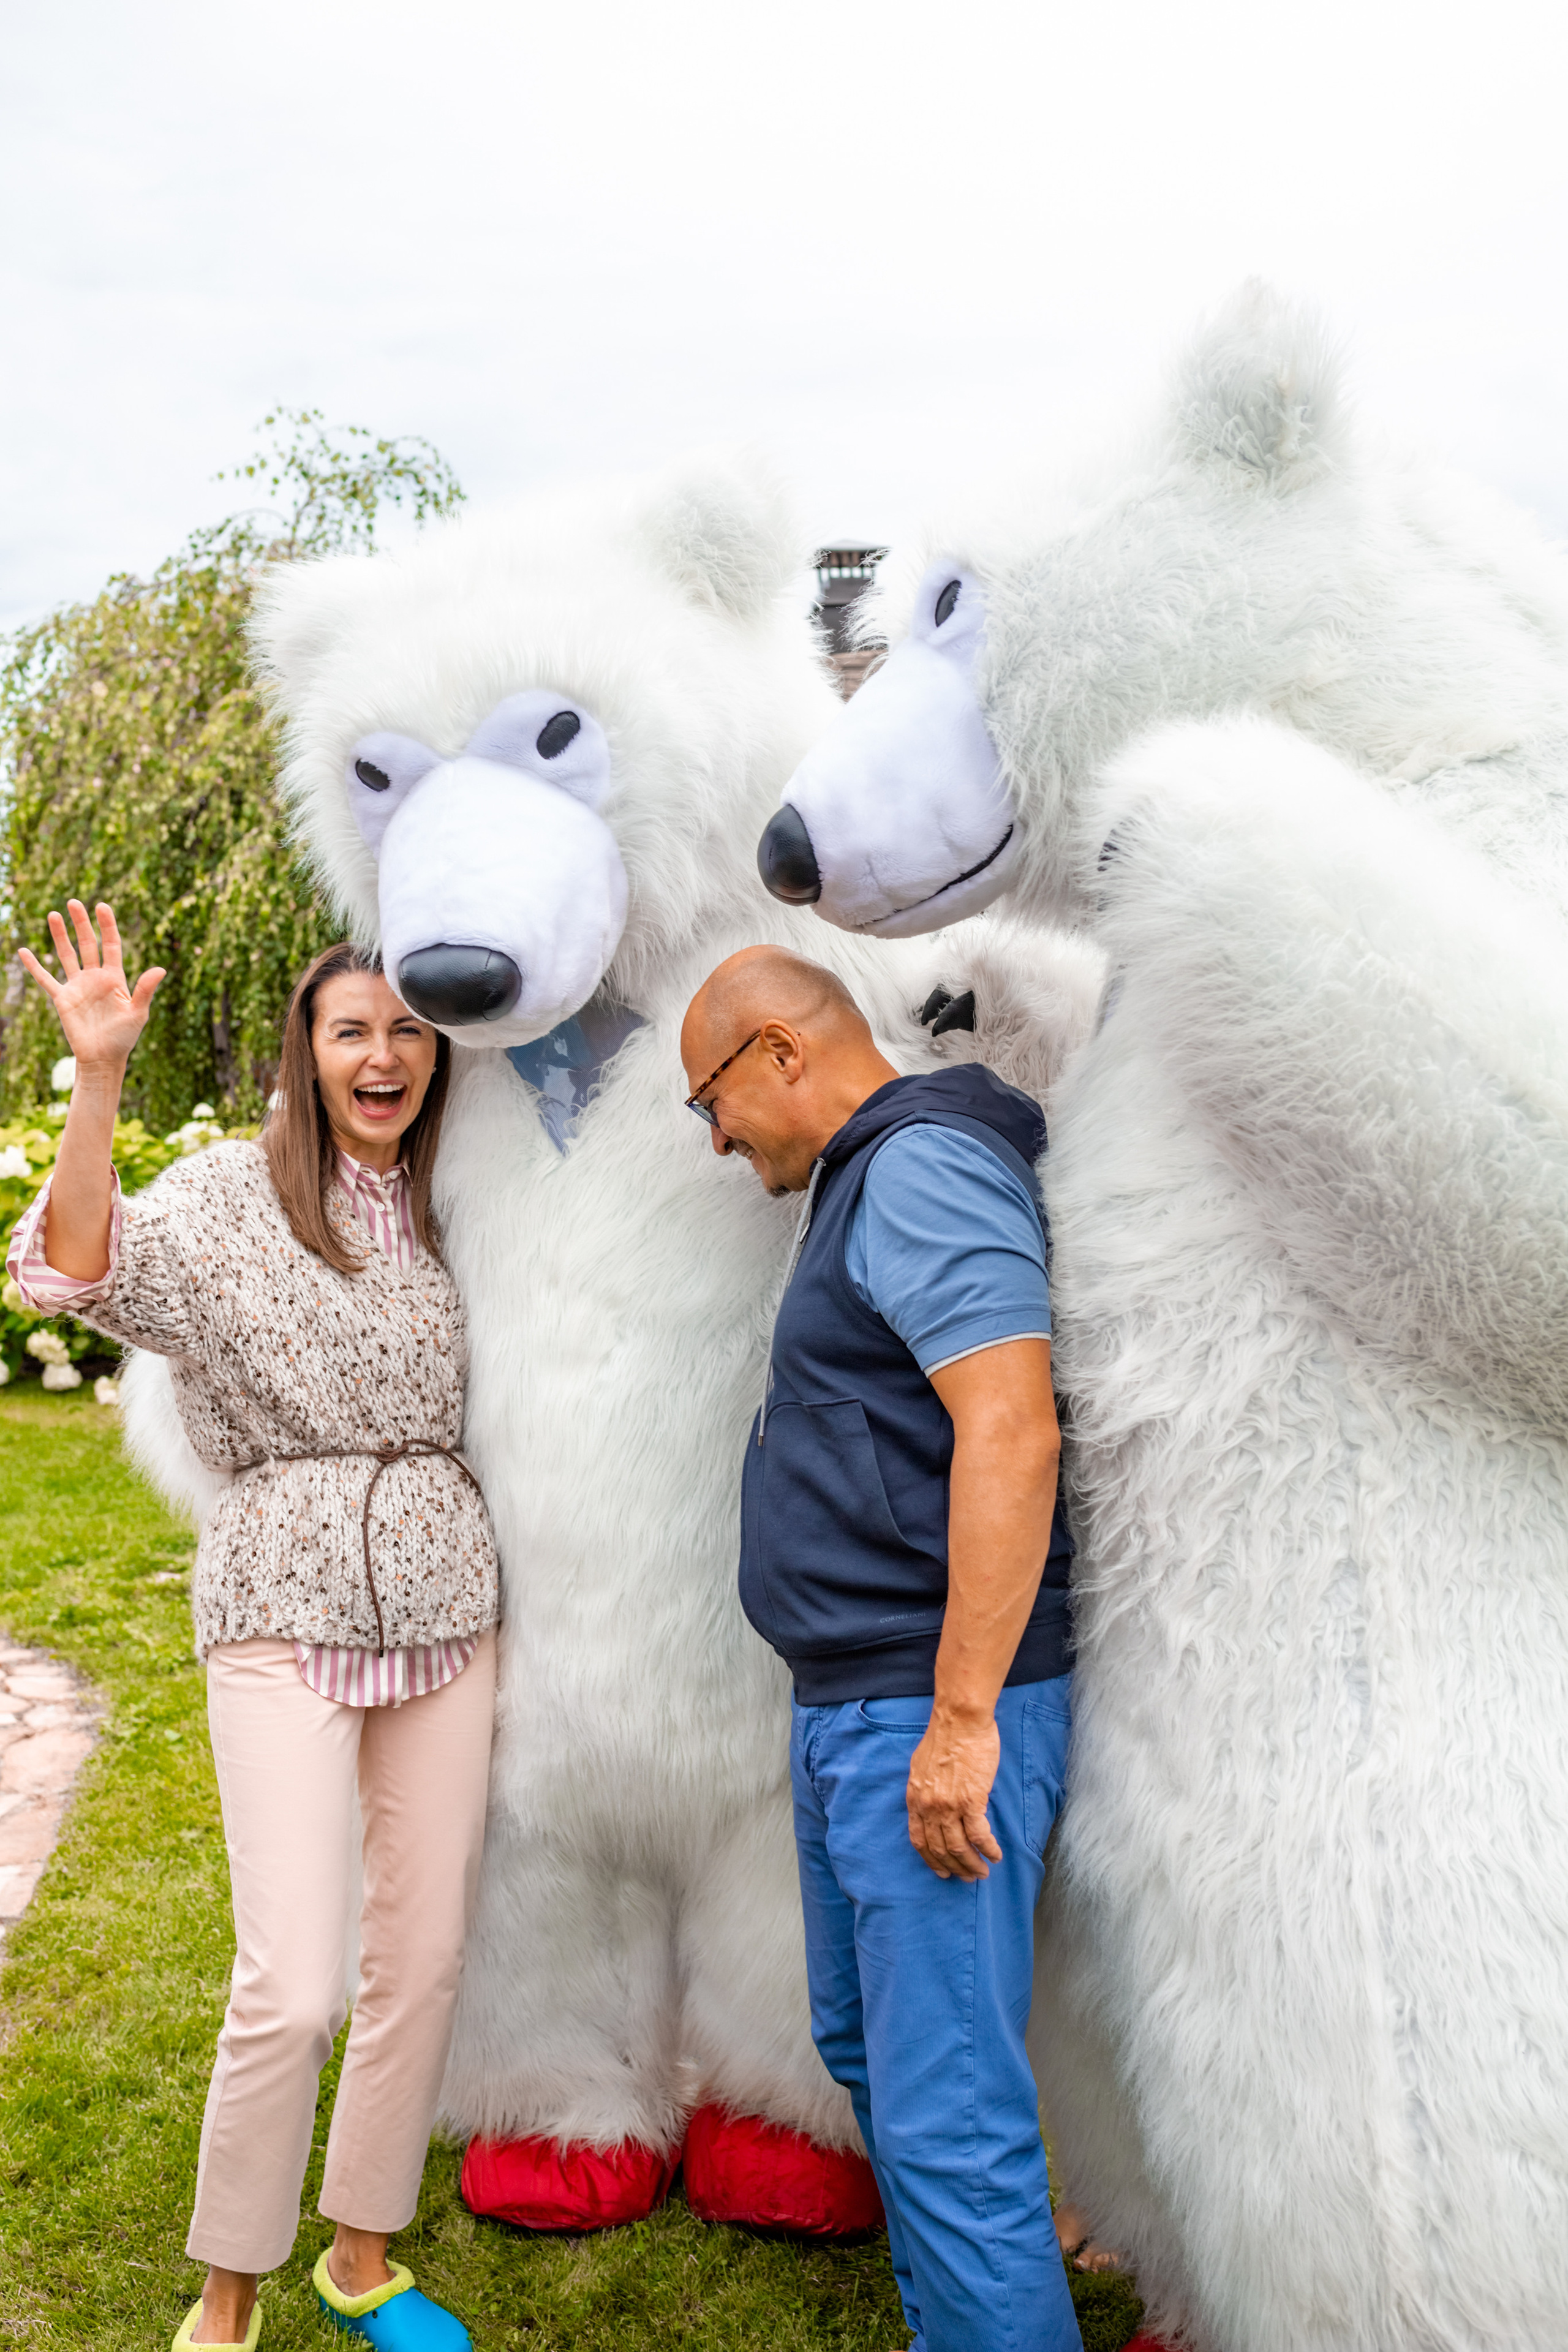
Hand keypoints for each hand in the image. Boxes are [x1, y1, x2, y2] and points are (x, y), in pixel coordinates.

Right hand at [17, 901, 163, 1073]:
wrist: (103, 1059)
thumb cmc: (124, 1037)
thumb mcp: (138, 1013)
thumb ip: (146, 990)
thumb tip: (160, 969)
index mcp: (115, 977)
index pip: (111, 945)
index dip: (107, 926)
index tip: (102, 906)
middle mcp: (95, 977)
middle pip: (87, 944)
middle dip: (81, 923)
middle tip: (74, 902)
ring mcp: (77, 986)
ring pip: (67, 955)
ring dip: (59, 936)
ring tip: (53, 914)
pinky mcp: (62, 999)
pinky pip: (46, 979)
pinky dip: (35, 966)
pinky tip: (24, 951)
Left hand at [906, 1705, 1002, 1880]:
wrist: (960, 1719)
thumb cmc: (945, 1736)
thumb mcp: (921, 1765)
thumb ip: (924, 1789)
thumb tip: (932, 1801)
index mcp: (915, 1798)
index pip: (920, 1840)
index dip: (931, 1860)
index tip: (942, 1871)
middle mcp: (928, 1807)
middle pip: (940, 1849)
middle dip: (954, 1868)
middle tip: (967, 1877)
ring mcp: (949, 1806)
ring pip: (959, 1848)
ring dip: (972, 1864)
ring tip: (983, 1873)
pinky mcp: (971, 1801)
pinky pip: (980, 1835)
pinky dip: (988, 1850)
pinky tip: (995, 1856)